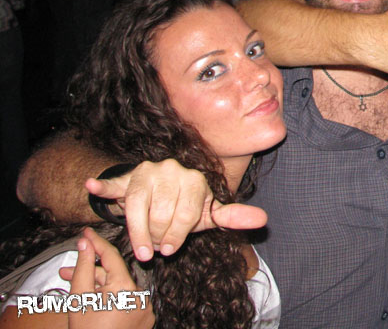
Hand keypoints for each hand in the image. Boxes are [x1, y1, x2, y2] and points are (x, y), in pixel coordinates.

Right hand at [60, 227, 154, 327]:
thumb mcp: (78, 299)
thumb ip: (83, 268)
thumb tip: (85, 243)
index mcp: (126, 287)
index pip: (111, 256)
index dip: (96, 243)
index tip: (86, 232)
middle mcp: (141, 295)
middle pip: (113, 274)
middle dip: (89, 272)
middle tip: (66, 270)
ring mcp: (145, 307)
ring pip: (119, 289)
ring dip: (99, 288)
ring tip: (76, 291)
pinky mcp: (145, 318)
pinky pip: (126, 302)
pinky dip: (112, 300)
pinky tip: (93, 302)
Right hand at [85, 160, 266, 260]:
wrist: (158, 191)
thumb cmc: (185, 206)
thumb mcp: (207, 213)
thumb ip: (232, 216)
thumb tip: (262, 219)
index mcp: (196, 179)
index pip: (186, 216)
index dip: (176, 237)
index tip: (170, 250)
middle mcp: (174, 170)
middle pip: (161, 216)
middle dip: (157, 237)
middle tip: (155, 244)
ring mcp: (148, 172)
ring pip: (137, 210)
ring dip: (136, 232)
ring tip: (140, 244)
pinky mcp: (127, 176)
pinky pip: (114, 184)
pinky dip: (103, 187)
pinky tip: (92, 185)